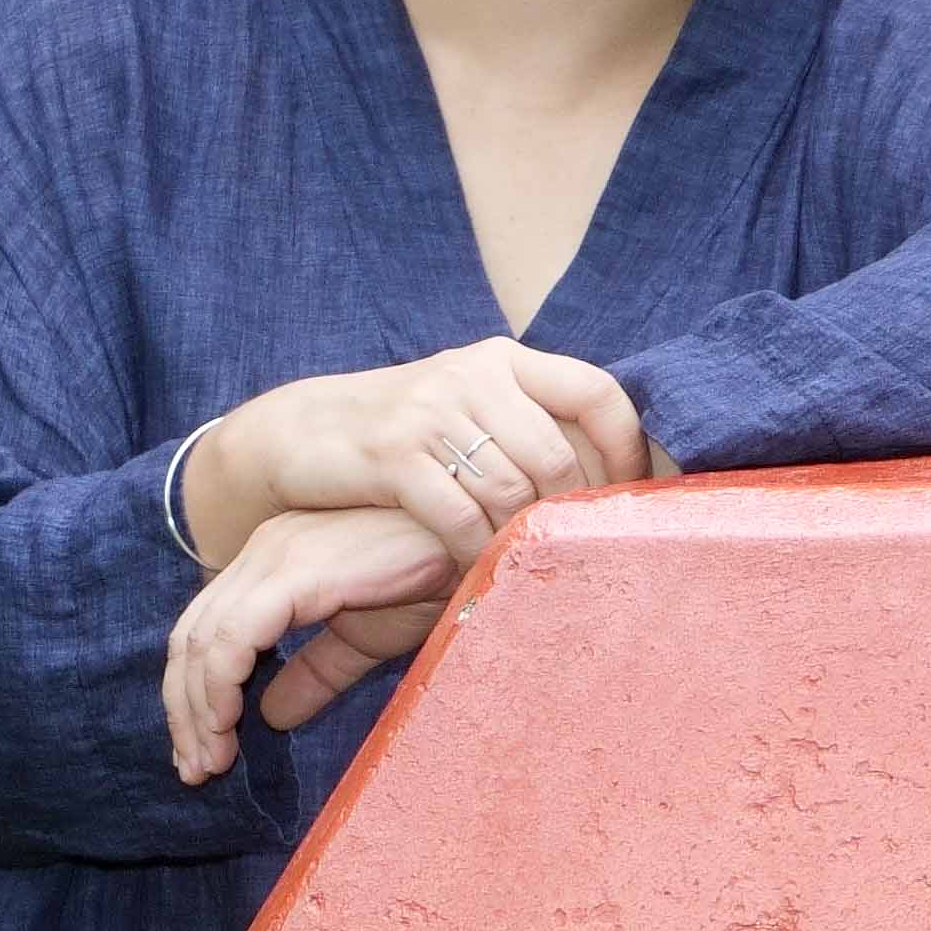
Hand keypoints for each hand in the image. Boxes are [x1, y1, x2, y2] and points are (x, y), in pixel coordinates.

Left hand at [165, 505, 460, 784]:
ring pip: (205, 640)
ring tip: (211, 760)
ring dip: (199, 708)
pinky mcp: (297, 571)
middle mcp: (263, 552)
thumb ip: (316, 673)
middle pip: (190, 638)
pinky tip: (230, 722)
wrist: (480, 546)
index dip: (193, 696)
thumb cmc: (434, 579)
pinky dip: (221, 682)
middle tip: (196, 770)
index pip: (205, 633)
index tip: (205, 752)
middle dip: (185, 710)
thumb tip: (272, 716)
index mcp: (274, 564)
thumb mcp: (364, 639)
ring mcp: (276, 556)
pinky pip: (236, 634)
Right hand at [182, 338, 647, 572]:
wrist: (299, 433)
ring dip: (522, 539)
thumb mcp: (468, 406)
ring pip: (511, 489)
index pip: (598, 393)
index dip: (626, 448)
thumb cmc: (402, 432)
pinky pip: (459, 515)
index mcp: (505, 360)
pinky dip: (476, 551)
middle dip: (569, 513)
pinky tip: (478, 570)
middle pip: (557, 455)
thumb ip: (527, 423)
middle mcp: (474, 376)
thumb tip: (610, 473)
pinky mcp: (392, 454)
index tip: (631, 497)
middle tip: (573, 552)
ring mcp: (431, 412)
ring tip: (527, 568)